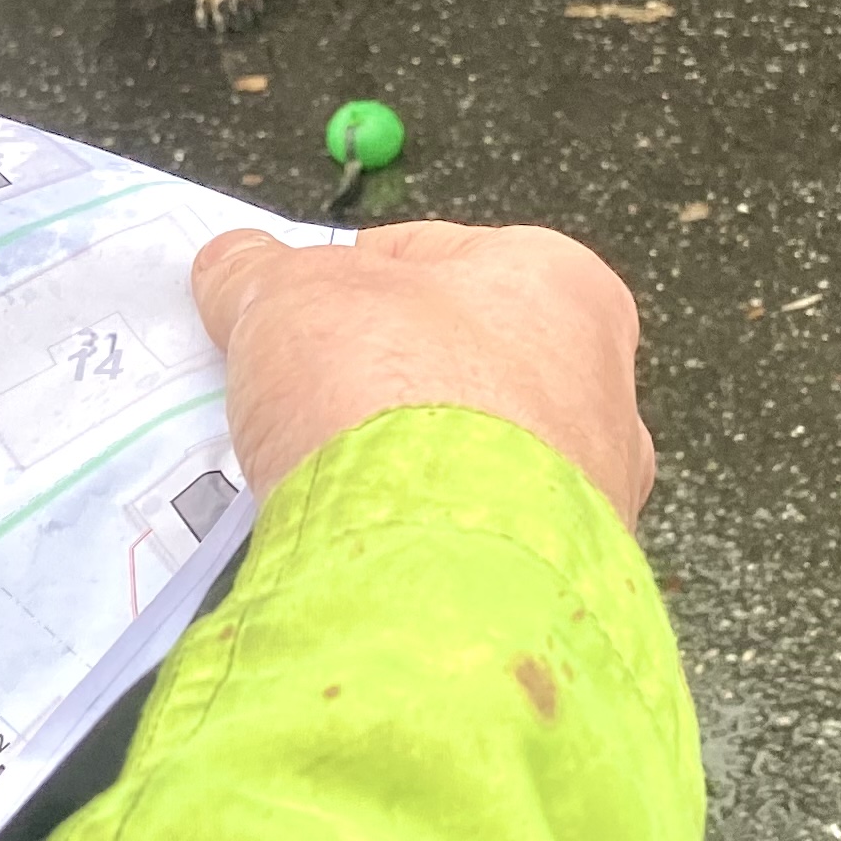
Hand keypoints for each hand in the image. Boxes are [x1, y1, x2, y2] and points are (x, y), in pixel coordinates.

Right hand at [191, 220, 653, 527]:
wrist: (438, 569)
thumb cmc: (388, 392)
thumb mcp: (289, 297)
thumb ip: (258, 273)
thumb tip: (234, 265)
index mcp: (563, 285)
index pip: (438, 258)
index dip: (350, 281)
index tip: (295, 319)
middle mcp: (605, 387)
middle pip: (465, 365)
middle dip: (387, 381)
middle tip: (306, 406)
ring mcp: (598, 494)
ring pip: (478, 462)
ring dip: (411, 471)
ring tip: (328, 488)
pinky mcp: (570, 582)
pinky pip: (479, 543)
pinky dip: (426, 543)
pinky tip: (366, 550)